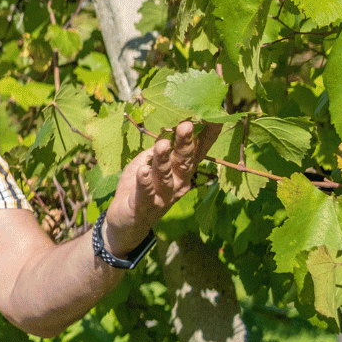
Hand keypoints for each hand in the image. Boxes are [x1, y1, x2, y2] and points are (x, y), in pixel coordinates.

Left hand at [104, 119, 222, 253]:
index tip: (214, 117)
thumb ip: (157, 152)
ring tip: (162, 144)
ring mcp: (162, 197)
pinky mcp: (143, 206)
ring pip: (165, 176)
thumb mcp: (147, 165)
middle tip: (186, 125)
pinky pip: (145, 193)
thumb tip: (167, 131)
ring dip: (163, 160)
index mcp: (181, 173)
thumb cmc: (139, 189)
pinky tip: (143, 171)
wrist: (126, 224)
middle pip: (183, 162)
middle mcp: (177, 185)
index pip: (196, 152)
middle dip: (185, 143)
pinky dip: (144, 182)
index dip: (205, 136)